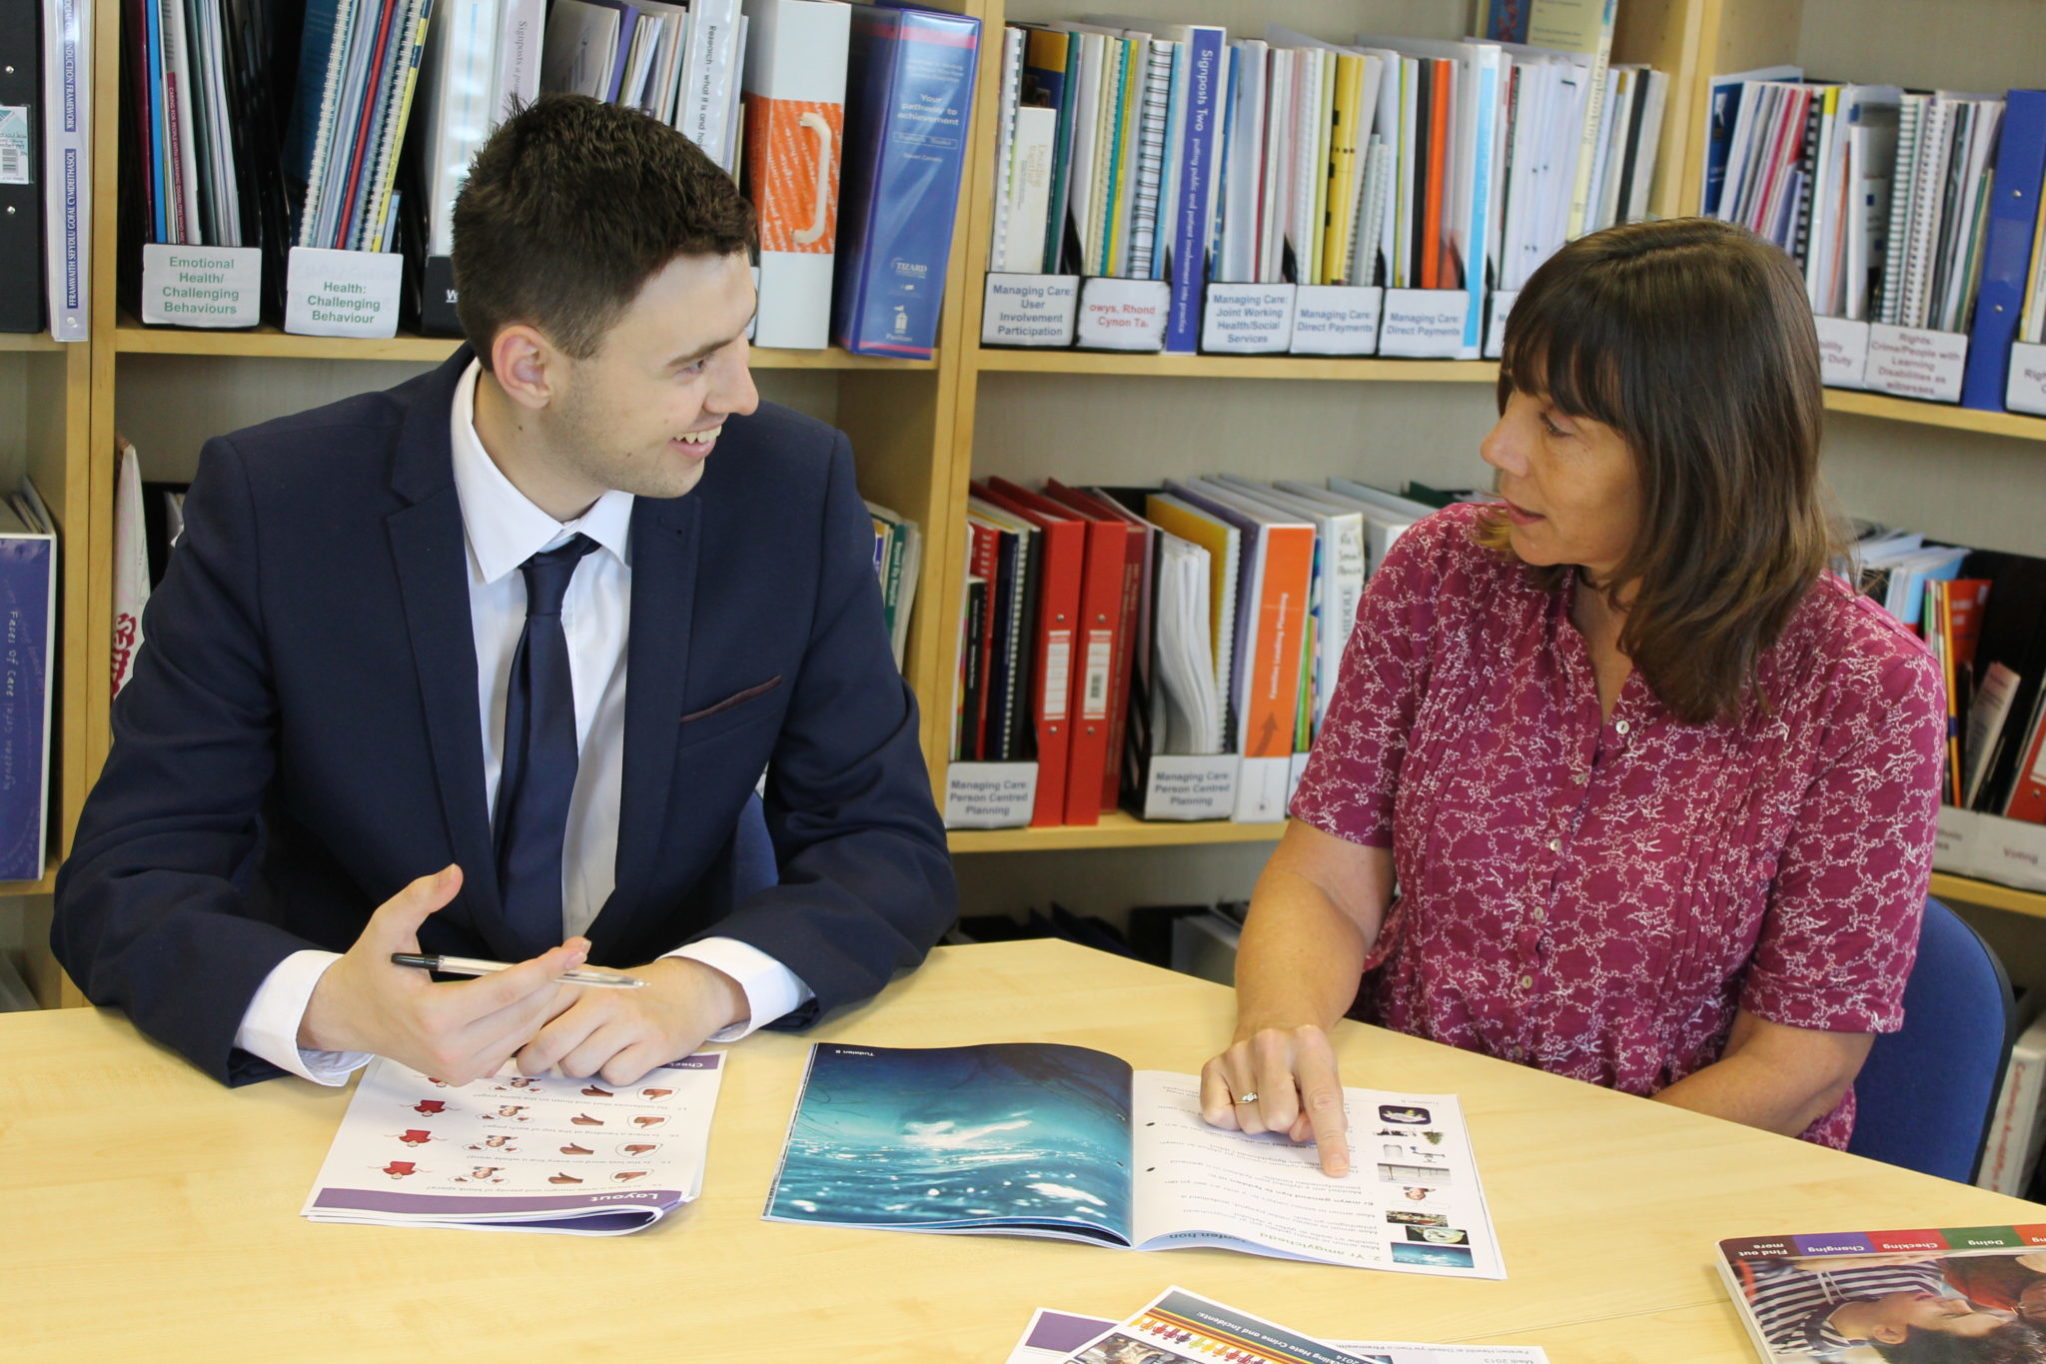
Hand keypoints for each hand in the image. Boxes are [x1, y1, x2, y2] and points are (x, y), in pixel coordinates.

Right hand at [300, 865, 586, 1083]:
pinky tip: (529, 996)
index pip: (506, 991)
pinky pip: (513, 1045)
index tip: (576, 949)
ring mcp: (459, 1069)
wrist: (348, 1019)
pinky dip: (527, 1020)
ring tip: (556, 971)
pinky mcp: (465, 1076)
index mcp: (433, 1016)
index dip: (545, 968)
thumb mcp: (385, 927)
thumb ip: (419, 898)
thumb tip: (454, 873)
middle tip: (574, 954)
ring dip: (544, 1000)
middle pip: (524, 1013)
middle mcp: (449, 1051)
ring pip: (524, 1032)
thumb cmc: (369, 970)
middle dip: (553, 981)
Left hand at [512, 956, 748, 1085]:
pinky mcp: (653, 1045)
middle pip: (548, 1045)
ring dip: (580, 1070)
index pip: (530, 1014)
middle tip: (540, 1065)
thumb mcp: (587, 986)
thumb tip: (501, 1037)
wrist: (686, 993)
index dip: (516, 1039)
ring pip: (578, 1066)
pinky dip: (614, 1075)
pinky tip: (622, 1058)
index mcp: (579, 981)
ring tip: (592, 1055)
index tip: (514, 1048)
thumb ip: (547, 1002)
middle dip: (537, 1064)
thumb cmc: (623, 998)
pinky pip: (614, 1077)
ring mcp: (629, 1022)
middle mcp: (603, 999)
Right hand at [1198, 1024, 1349, 1175]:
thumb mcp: (1328, 1079)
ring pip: (1250, 1122)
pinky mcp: (1212, 1065)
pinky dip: (1232, 1118)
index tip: (1336, 1169)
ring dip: (1261, 1120)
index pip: (1321, 1101)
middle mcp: (1271, 1043)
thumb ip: (1327, 1112)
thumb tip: (1298, 1133)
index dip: (1329, 1139)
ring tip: (1266, 1096)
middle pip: (1279, 1118)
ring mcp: (1237, 1053)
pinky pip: (1218, 1116)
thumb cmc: (1304, 1062)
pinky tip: (1243, 1096)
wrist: (1273, 1022)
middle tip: (1288, 1104)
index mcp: (1310, 1044)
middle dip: (1285, 1123)